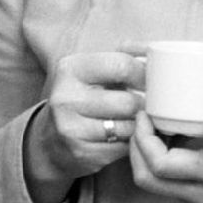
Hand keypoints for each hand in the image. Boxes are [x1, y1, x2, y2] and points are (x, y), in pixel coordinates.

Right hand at [23, 50, 144, 202]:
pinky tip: (121, 138)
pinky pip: (123, 149)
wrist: (51, 139)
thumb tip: (149, 49)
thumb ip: (119, 58)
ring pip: (128, 127)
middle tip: (145, 106)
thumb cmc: (82, 98)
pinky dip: (129, 145)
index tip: (151, 81)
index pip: (121, 65)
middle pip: (128, 101)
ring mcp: (71, 127)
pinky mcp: (81, 152)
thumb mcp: (91, 71)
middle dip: (143, 105)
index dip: (144, 74)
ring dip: (138, 126)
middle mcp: (66, 96)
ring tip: (133, 121)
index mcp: (70, 68)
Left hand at [129, 111, 202, 202]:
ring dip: (143, 154)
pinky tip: (168, 140)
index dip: (142, 137)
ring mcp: (200, 200)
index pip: (158, 164)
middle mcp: (202, 194)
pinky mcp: (202, 200)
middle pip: (146, 178)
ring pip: (153, 183)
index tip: (146, 112)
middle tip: (141, 117)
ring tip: (151, 126)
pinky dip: (156, 162)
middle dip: (135, 145)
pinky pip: (166, 185)